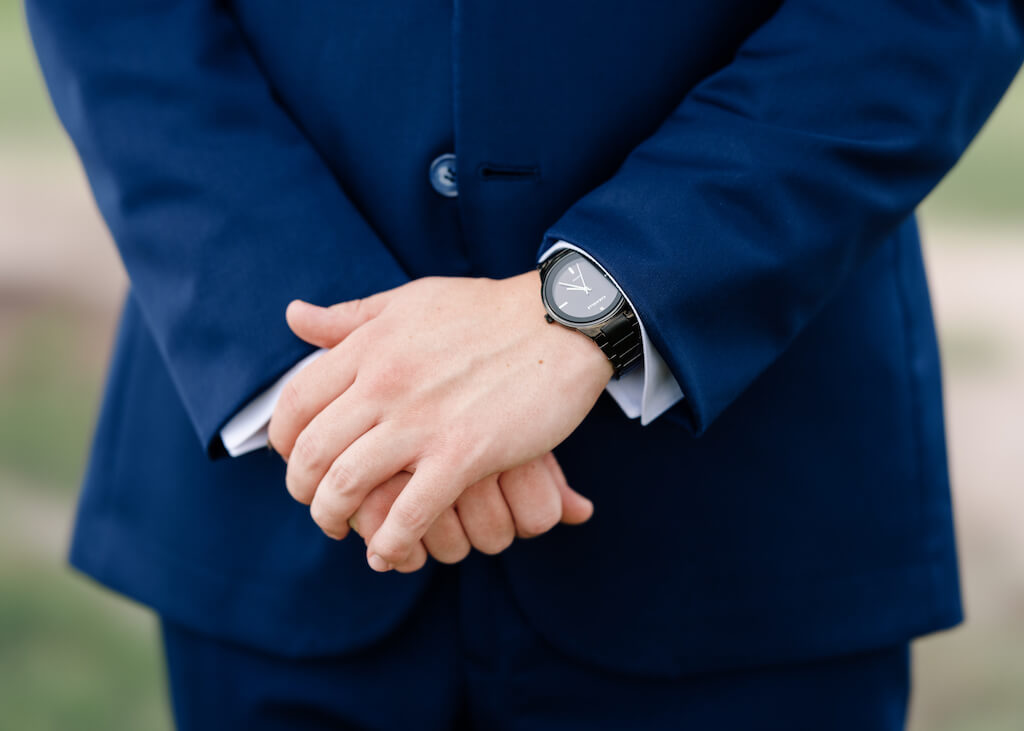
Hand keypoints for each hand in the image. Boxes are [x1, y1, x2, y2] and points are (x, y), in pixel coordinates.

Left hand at [268, 272, 611, 571]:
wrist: (561, 322)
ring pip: (348, 485)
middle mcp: (385, 383)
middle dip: (302, 489)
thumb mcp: (410, 301)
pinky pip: (410, 512)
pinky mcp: (465, 453)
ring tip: (343, 529)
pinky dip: (390, 542)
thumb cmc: (487, 311)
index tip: (294, 459)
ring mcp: (423, 420)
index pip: (295, 402)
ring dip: (335, 518)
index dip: (282, 440)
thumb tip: (294, 317)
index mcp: (369, 346)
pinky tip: (387, 553)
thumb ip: (351, 317)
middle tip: (317, 503)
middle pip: (311, 451)